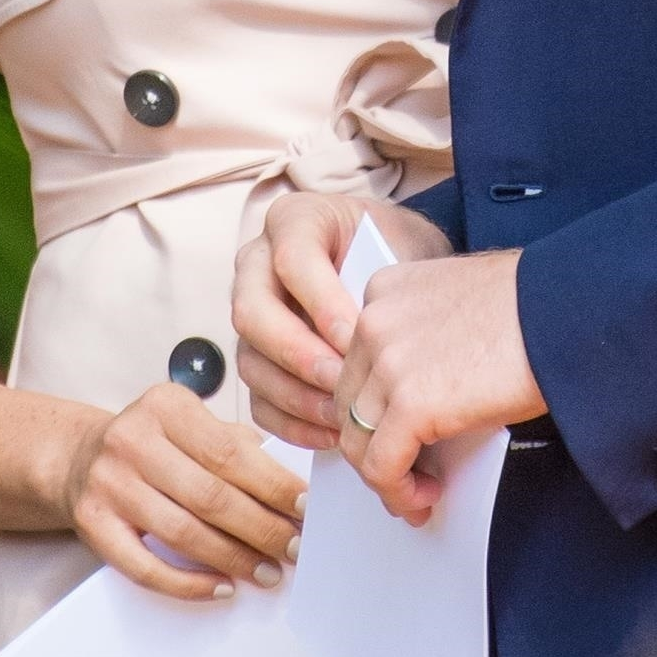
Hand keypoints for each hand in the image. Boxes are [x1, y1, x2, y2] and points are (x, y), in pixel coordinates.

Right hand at [59, 381, 306, 602]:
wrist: (79, 459)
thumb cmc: (154, 445)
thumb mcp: (192, 425)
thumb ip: (236, 448)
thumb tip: (292, 493)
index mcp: (166, 406)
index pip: (230, 453)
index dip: (273, 485)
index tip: (305, 508)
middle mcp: (132, 440)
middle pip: (210, 495)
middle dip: (261, 528)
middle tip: (293, 549)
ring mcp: (108, 483)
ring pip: (183, 532)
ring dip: (233, 559)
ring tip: (266, 572)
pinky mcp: (92, 523)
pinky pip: (145, 567)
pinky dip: (188, 584)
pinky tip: (221, 586)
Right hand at [233, 191, 452, 451]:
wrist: (401, 268)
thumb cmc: (403, 254)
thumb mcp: (405, 250)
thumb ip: (387, 284)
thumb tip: (384, 341)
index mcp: (294, 221)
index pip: (292, 260)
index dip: (322, 304)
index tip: (360, 337)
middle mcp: (257, 264)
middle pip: (252, 313)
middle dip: (300, 354)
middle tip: (345, 381)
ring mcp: (251, 315)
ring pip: (251, 362)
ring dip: (297, 396)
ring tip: (345, 417)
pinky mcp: (257, 361)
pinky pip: (258, 400)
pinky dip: (293, 423)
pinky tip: (334, 434)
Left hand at [331, 248, 543, 523]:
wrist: (575, 313)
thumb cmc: (540, 307)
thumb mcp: (460, 309)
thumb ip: (423, 343)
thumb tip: (417, 402)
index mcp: (384, 292)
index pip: (354, 366)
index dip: (372, 410)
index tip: (392, 438)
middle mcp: (375, 322)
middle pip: (348, 405)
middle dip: (374, 448)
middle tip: (405, 476)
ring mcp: (388, 362)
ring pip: (358, 442)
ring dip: (387, 478)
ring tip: (420, 495)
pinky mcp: (412, 404)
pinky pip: (383, 467)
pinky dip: (400, 493)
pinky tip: (426, 499)